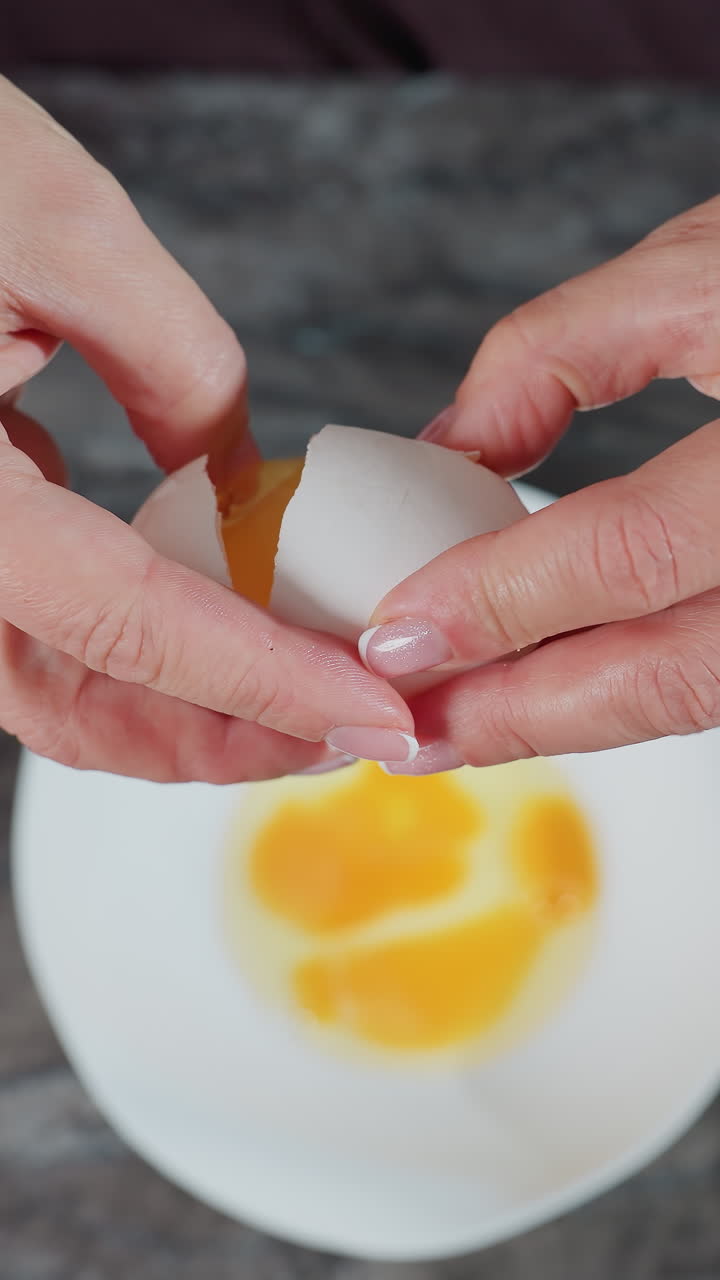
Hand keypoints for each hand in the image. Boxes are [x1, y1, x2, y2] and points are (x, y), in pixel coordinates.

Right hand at [0, 79, 413, 780]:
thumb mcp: (61, 231)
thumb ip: (176, 364)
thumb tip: (236, 481)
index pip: (127, 627)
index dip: (263, 683)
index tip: (371, 712)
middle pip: (79, 707)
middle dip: (228, 735)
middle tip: (353, 725)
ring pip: (58, 687)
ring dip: (188, 710)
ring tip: (307, 696)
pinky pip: (47, 630)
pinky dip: (146, 650)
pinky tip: (230, 627)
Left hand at [359, 196, 719, 772]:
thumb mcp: (705, 261)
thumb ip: (557, 352)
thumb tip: (447, 451)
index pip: (627, 554)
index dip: (498, 603)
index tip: (391, 636)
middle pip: (661, 676)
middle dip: (514, 716)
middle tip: (399, 737)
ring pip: (692, 698)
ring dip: (564, 723)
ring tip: (454, 727)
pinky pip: (717, 674)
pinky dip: (625, 689)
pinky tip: (550, 687)